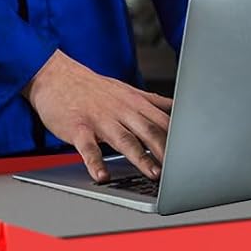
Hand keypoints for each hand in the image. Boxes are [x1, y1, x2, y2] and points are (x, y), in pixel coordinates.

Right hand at [24, 51, 172, 182]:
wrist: (54, 74)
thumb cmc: (92, 87)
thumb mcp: (127, 90)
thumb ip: (152, 103)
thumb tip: (177, 111)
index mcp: (135, 102)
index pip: (164, 121)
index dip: (181, 139)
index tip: (195, 154)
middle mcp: (122, 110)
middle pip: (150, 131)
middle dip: (168, 151)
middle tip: (182, 170)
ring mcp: (100, 119)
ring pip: (125, 139)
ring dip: (141, 157)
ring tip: (153, 173)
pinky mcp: (78, 128)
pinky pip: (88, 148)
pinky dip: (95, 162)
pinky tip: (102, 175)